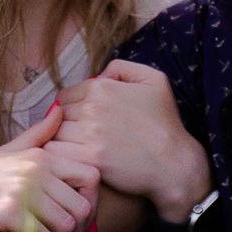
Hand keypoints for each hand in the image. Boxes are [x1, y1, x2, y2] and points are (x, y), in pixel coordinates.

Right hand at [0, 101, 99, 231]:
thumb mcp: (7, 151)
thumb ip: (38, 135)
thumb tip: (61, 110)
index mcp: (42, 156)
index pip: (92, 176)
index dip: (92, 201)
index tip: (78, 219)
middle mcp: (36, 170)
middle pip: (82, 207)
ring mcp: (23, 191)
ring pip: (67, 225)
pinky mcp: (9, 213)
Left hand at [55, 61, 208, 219]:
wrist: (174, 163)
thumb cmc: (165, 123)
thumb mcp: (155, 80)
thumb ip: (122, 68)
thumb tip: (100, 74)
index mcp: (102, 87)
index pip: (66, 95)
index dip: (73, 107)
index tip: (84, 119)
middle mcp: (92, 108)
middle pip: (60, 114)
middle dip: (69, 123)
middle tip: (83, 136)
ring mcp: (89, 133)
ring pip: (57, 133)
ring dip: (64, 141)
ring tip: (79, 149)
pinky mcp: (89, 158)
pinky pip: (59, 152)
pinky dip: (63, 156)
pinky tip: (76, 160)